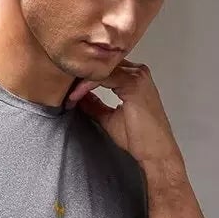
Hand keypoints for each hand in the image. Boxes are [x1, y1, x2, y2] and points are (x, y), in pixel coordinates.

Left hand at [66, 60, 181, 172]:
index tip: (68, 92)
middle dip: (81, 77)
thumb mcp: (109, 118)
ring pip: (101, 70)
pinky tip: (77, 96)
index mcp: (134, 78)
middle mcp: (137, 73)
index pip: (104, 70)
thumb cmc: (139, 138)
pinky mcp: (134, 84)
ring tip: (69, 95)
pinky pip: (104, 77)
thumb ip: (95, 104)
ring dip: (82, 82)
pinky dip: (88, 85)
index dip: (84, 79)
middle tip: (64, 89)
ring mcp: (137, 76)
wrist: (155, 151)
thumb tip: (79, 97)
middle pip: (103, 66)